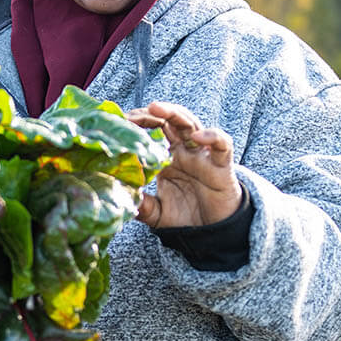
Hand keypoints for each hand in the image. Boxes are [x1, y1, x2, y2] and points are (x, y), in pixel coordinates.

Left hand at [126, 101, 241, 228]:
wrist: (214, 231)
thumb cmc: (186, 216)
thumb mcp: (157, 213)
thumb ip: (142, 206)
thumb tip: (121, 199)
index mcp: (166, 158)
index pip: (151, 132)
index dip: (136, 124)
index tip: (118, 124)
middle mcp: (183, 151)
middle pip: (168, 121)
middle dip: (150, 113)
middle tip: (132, 114)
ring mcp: (202, 155)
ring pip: (191, 124)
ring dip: (174, 113)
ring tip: (156, 109)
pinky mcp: (222, 165)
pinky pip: (222, 144)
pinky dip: (212, 136)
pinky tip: (197, 137)